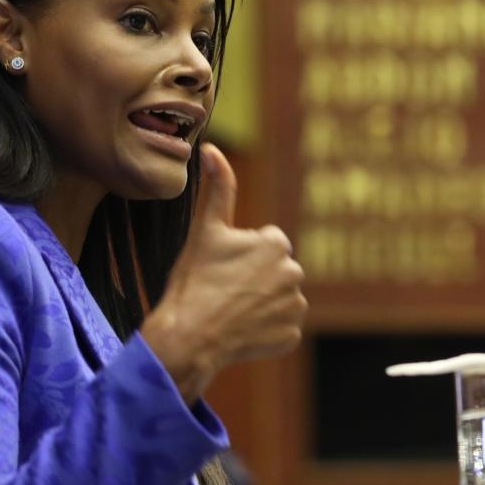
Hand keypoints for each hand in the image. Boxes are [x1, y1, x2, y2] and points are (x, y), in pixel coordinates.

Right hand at [143, 144, 306, 401]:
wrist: (188, 336)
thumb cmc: (194, 281)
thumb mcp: (204, 230)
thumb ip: (217, 188)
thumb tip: (212, 148)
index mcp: (276, 244)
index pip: (264, 244)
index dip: (240, 255)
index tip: (221, 267)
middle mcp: (295, 273)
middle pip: (273, 271)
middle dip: (254, 278)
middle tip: (224, 290)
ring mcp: (296, 307)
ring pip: (278, 298)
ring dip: (260, 302)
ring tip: (231, 309)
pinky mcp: (292, 335)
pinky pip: (280, 327)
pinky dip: (264, 329)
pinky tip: (241, 329)